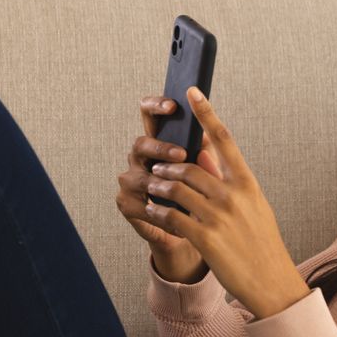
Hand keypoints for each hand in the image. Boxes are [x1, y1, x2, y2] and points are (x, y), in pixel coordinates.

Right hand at [116, 95, 221, 264]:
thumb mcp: (207, 170)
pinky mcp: (127, 204)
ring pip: (139, 175)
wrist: (194, 231)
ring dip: (160, 181)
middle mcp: (141, 157)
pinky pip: (139, 205)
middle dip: (161, 147)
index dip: (156, 106)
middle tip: (181, 154)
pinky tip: (177, 215)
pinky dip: (160, 211)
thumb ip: (205, 153)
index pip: (150, 114)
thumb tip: (209, 135)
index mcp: (159, 141)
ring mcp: (131, 180)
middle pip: (141, 143)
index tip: (173, 105)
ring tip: (179, 188)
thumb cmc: (199, 195)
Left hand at [141, 86, 311, 319]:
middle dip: (168, 166)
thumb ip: (230, 182)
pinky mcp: (205, 237)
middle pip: (189, 166)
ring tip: (152, 187)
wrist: (272, 282)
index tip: (192, 92)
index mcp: (247, 183)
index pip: (224, 139)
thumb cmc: (262, 244)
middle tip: (157, 167)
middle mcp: (233, 195)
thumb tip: (206, 157)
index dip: (206, 113)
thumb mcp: (255, 207)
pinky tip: (152, 212)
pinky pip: (171, 216)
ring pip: (176, 189)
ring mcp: (219, 216)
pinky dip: (157, 212)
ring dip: (159, 186)